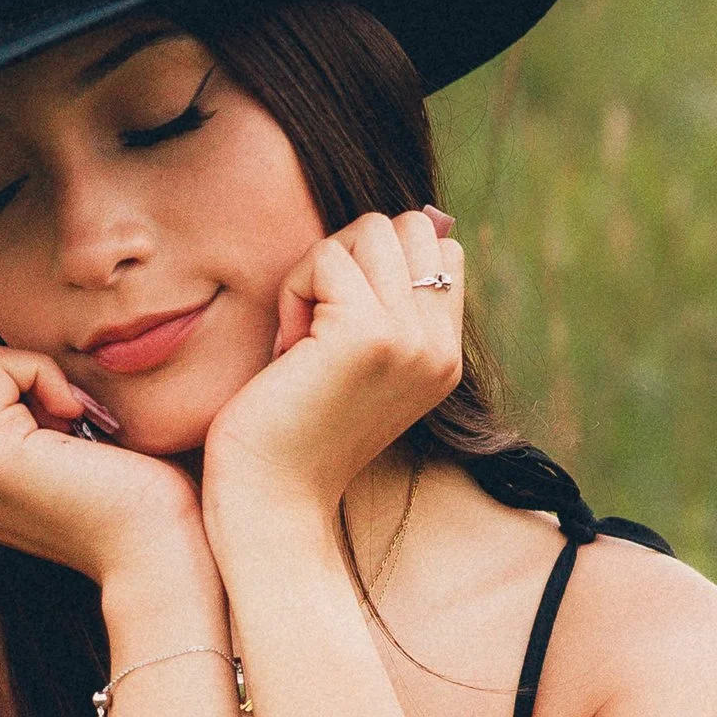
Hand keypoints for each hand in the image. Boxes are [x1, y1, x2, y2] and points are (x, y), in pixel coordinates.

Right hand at [0, 337, 205, 589]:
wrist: (156, 551)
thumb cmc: (132, 497)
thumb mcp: (52, 448)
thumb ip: (8, 413)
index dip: (0, 380)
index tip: (58, 420)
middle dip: (6, 368)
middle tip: (64, 417)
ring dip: (24, 369)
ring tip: (68, 419)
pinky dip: (41, 371)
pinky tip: (75, 416)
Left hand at [201, 208, 462, 528]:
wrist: (271, 502)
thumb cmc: (292, 432)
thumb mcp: (358, 363)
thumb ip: (390, 302)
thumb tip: (423, 214)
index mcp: (445, 356)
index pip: (439, 249)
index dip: (376, 265)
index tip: (337, 328)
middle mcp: (439, 347)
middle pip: (406, 226)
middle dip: (348, 257)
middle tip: (316, 327)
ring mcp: (411, 339)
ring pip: (371, 228)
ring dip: (320, 270)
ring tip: (302, 337)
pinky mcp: (368, 333)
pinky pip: (328, 257)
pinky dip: (294, 292)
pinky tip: (287, 350)